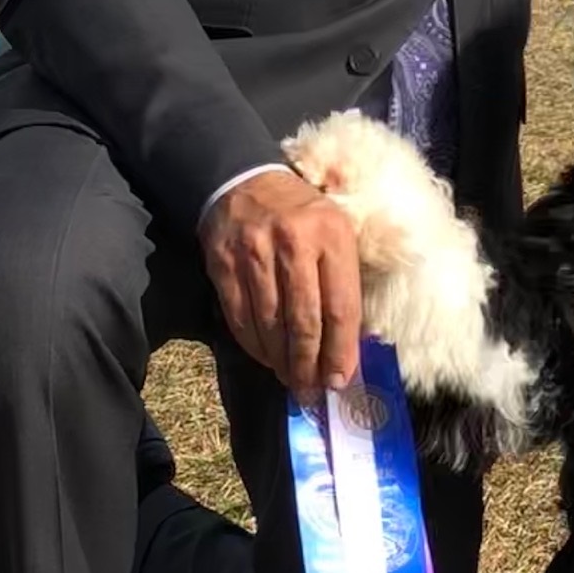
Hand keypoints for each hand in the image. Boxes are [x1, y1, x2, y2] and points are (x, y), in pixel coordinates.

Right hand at [200, 168, 361, 401]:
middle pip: (304, 321)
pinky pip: (240, 317)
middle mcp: (293, 243)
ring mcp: (254, 254)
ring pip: (270, 325)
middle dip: (309, 365)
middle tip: (311, 391)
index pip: (340, 306)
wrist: (244, 181)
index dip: (341, 349)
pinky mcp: (223, 264)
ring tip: (291, 379)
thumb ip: (344, 279)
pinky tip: (266, 357)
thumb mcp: (336, 230)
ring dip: (281, 361)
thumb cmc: (302, 215)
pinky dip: (254, 345)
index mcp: (332, 235)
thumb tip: (349, 343)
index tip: (340, 379)